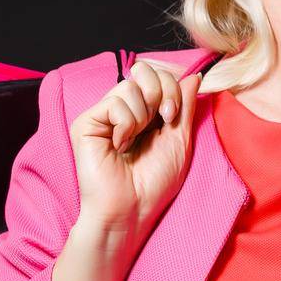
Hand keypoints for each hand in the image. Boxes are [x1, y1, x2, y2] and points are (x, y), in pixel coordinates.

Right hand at [67, 59, 200, 257]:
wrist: (132, 208)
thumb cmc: (155, 181)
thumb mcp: (180, 140)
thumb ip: (185, 106)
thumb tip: (194, 75)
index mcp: (144, 111)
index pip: (159, 76)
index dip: (172, 88)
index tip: (173, 116)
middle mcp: (122, 109)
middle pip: (144, 71)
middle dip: (162, 93)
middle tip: (163, 120)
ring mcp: (103, 114)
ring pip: (130, 86)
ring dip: (143, 116)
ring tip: (134, 141)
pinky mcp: (87, 123)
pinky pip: (115, 102)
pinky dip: (126, 124)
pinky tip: (119, 146)